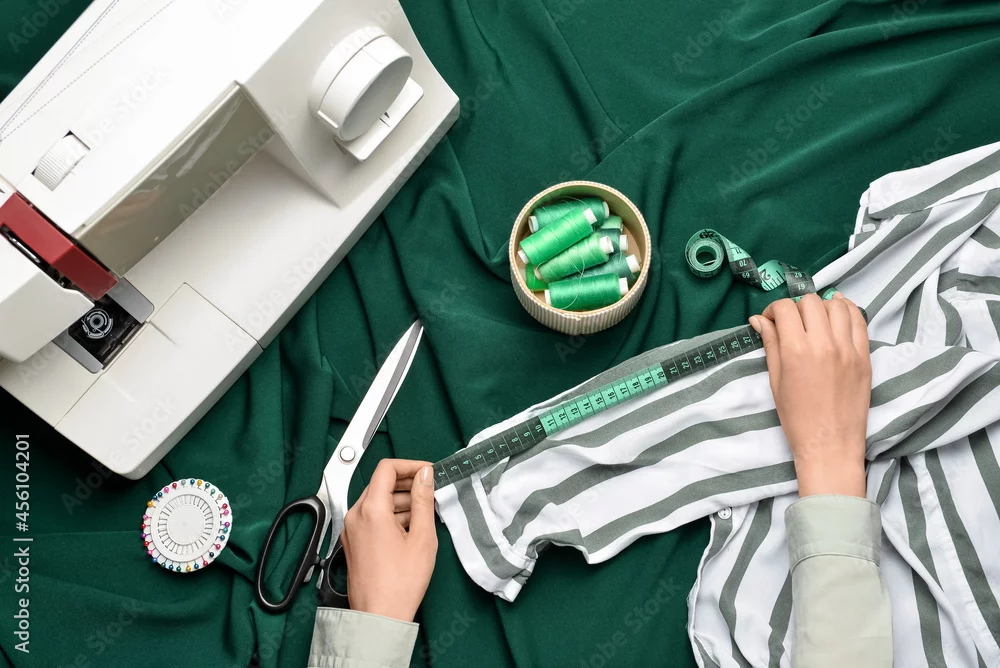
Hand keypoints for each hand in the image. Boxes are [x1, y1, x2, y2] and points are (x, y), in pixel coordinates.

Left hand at [340, 459, 437, 621]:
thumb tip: (425, 476)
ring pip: (376, 501)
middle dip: (407, 484)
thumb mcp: (422, 537)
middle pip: (380, 484)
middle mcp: (355, 515)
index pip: (387, 468)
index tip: (428, 473)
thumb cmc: (401, 583)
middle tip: (430, 493)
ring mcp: (351, 530)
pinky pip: (371, 518)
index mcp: (371, 509)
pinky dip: (389, 516)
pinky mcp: (352, 542)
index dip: (410, 466)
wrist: (380, 617)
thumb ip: (423, 500)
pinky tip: (408, 529)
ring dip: (400, 501)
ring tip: (423, 515)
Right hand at [749, 293, 871, 497]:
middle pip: (810, 302)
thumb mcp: (775, 381)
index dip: (774, 310)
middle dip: (796, 307)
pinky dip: (847, 310)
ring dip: (821, 306)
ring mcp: (848, 348)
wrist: (830, 444)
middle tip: (792, 323)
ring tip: (815, 320)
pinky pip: (859, 320)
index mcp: (796, 350)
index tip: (772, 321)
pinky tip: (837, 312)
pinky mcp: (865, 356)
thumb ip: (770, 345)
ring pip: (836, 306)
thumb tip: (760, 320)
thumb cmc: (796, 418)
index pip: (785, 309)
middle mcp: (823, 343)